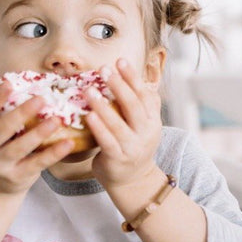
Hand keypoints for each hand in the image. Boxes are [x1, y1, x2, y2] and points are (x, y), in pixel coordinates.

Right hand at [0, 78, 73, 194]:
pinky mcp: (16, 177)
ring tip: (57, 120)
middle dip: (21, 113)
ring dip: (39, 133)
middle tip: (41, 98)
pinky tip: (67, 143)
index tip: (10, 84)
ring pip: (20, 147)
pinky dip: (53, 154)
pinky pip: (37, 164)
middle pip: (2, 129)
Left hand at [85, 59, 162, 189]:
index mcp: (152, 120)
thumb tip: (136, 76)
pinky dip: (98, 128)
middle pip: (133, 106)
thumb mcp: (144, 124)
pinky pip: (107, 141)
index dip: (132, 77)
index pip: (144, 94)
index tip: (120, 60)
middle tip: (104, 69)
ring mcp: (132, 147)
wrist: (133, 180)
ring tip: (89, 89)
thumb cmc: (133, 146)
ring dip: (102, 105)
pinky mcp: (118, 158)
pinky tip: (88, 115)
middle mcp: (146, 132)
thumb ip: (142, 104)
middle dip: (119, 85)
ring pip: (118, 123)